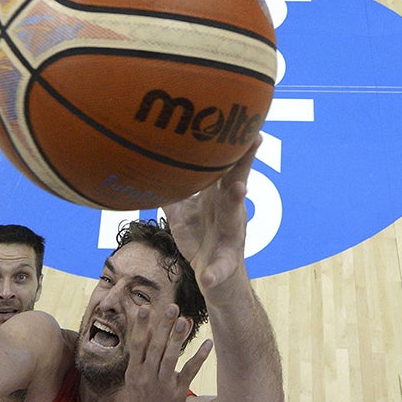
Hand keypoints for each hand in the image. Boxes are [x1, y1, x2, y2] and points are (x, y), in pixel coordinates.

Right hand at [123, 304, 212, 401]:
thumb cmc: (141, 393)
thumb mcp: (135, 373)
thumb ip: (143, 350)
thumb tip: (151, 325)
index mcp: (135, 369)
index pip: (137, 344)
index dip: (140, 326)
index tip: (145, 307)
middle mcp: (147, 376)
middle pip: (155, 348)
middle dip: (163, 327)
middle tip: (172, 307)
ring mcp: (163, 384)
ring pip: (170, 358)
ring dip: (178, 339)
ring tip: (185, 320)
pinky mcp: (178, 392)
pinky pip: (189, 372)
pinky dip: (198, 357)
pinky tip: (207, 343)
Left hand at [161, 138, 259, 296]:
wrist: (218, 283)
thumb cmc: (202, 242)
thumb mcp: (183, 216)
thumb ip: (172, 192)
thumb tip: (147, 168)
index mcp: (219, 200)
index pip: (225, 168)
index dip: (228, 145)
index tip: (232, 117)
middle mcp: (230, 214)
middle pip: (237, 182)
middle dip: (245, 162)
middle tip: (254, 137)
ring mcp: (231, 239)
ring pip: (235, 219)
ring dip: (237, 203)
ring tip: (240, 190)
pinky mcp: (225, 266)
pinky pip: (219, 269)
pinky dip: (214, 272)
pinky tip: (207, 276)